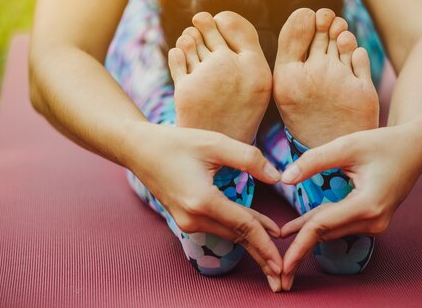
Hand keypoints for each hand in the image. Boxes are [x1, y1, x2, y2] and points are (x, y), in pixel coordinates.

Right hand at [123, 122, 283, 290]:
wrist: (139, 150)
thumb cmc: (176, 143)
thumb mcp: (215, 143)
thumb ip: (249, 158)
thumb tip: (277, 176)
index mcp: (202, 201)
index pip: (243, 226)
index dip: (265, 243)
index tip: (281, 261)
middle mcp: (193, 218)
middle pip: (237, 238)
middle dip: (261, 256)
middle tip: (282, 277)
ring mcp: (187, 221)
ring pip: (229, 234)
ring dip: (253, 244)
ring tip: (273, 261)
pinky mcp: (185, 218)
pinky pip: (219, 227)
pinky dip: (239, 232)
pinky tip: (257, 234)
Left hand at [278, 122, 421, 289]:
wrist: (414, 148)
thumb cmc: (383, 144)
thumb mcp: (347, 146)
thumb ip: (315, 161)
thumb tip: (285, 178)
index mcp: (368, 205)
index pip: (323, 227)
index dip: (299, 244)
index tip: (282, 264)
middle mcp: (374, 221)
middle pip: (326, 232)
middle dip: (299, 244)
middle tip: (275, 259)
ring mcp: (376, 223)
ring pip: (332, 229)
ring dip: (307, 230)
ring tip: (278, 235)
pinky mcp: (373, 220)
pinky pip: (340, 224)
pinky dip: (320, 223)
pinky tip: (297, 228)